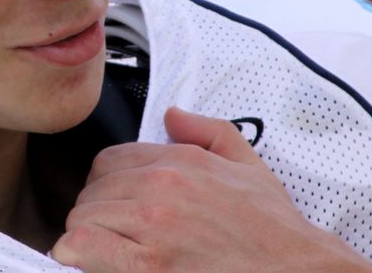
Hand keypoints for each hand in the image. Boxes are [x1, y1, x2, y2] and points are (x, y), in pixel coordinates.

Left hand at [50, 108, 371, 271]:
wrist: (296, 272)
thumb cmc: (272, 229)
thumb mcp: (247, 166)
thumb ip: (207, 131)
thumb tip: (172, 114)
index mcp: (180, 162)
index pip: (111, 161)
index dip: (109, 184)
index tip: (117, 203)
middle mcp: (161, 188)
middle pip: (93, 191)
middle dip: (98, 210)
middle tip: (113, 230)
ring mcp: (152, 227)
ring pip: (83, 217)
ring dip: (87, 234)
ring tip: (103, 248)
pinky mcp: (146, 266)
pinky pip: (83, 246)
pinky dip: (76, 252)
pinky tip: (84, 259)